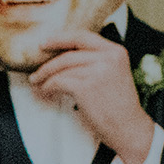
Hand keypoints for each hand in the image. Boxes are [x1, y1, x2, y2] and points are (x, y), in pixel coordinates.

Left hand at [29, 30, 155, 163]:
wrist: (128, 126)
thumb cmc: (117, 104)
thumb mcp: (113, 74)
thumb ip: (96, 61)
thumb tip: (64, 56)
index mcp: (116, 51)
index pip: (83, 37)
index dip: (60, 38)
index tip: (44, 42)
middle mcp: (108, 57)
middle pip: (68, 54)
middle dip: (47, 63)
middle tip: (35, 71)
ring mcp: (97, 71)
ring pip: (61, 69)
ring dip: (45, 77)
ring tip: (37, 84)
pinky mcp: (86, 87)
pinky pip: (58, 82)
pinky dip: (48, 87)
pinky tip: (45, 92)